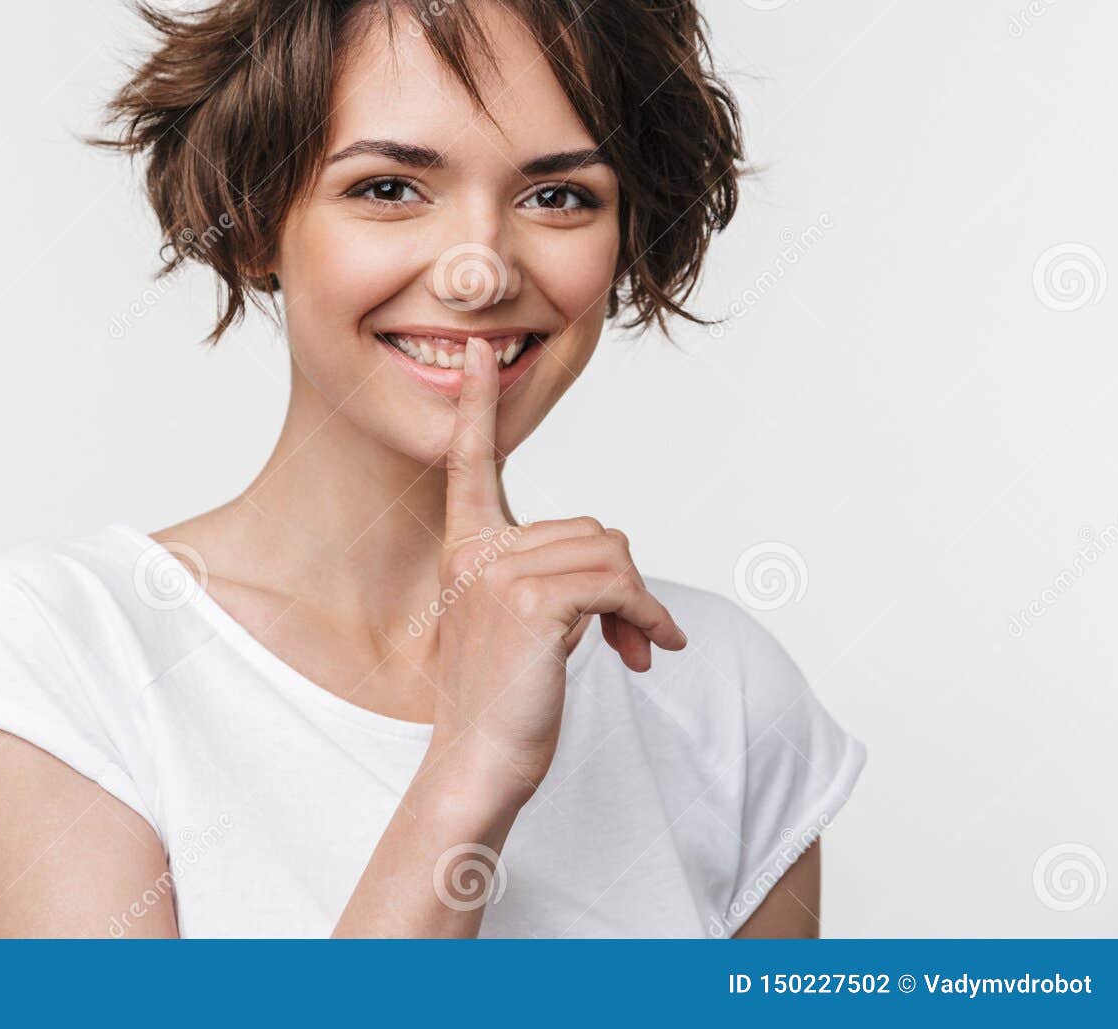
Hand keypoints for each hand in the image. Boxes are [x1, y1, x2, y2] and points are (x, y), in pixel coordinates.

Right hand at [428, 336, 688, 801]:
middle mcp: (478, 551)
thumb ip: (540, 580)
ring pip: (611, 555)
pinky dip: (649, 616)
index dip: (474, 406)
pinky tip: (651, 651)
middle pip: (592, 529)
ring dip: (640, 605)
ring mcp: (501, 574)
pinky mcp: (534, 604)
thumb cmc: (499, 702)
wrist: (476, 765)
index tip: (476, 353)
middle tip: (630, 638)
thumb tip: (616, 578)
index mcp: (465, 548)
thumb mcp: (509, 626)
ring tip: (634, 649)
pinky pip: (619, 585)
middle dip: (624, 585)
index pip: (469, 464)